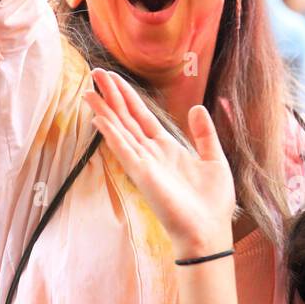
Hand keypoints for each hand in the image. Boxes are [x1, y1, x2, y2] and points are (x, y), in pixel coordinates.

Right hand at [85, 68, 234, 257]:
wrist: (209, 231)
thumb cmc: (212, 203)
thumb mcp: (215, 160)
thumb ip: (205, 134)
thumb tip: (197, 108)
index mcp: (168, 149)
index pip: (143, 118)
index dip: (128, 98)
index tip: (114, 79)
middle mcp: (152, 155)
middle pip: (126, 119)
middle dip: (112, 96)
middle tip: (95, 73)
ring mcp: (145, 165)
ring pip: (121, 131)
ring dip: (105, 111)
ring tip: (89, 91)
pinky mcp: (142, 176)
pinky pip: (124, 151)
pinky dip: (112, 134)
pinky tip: (100, 119)